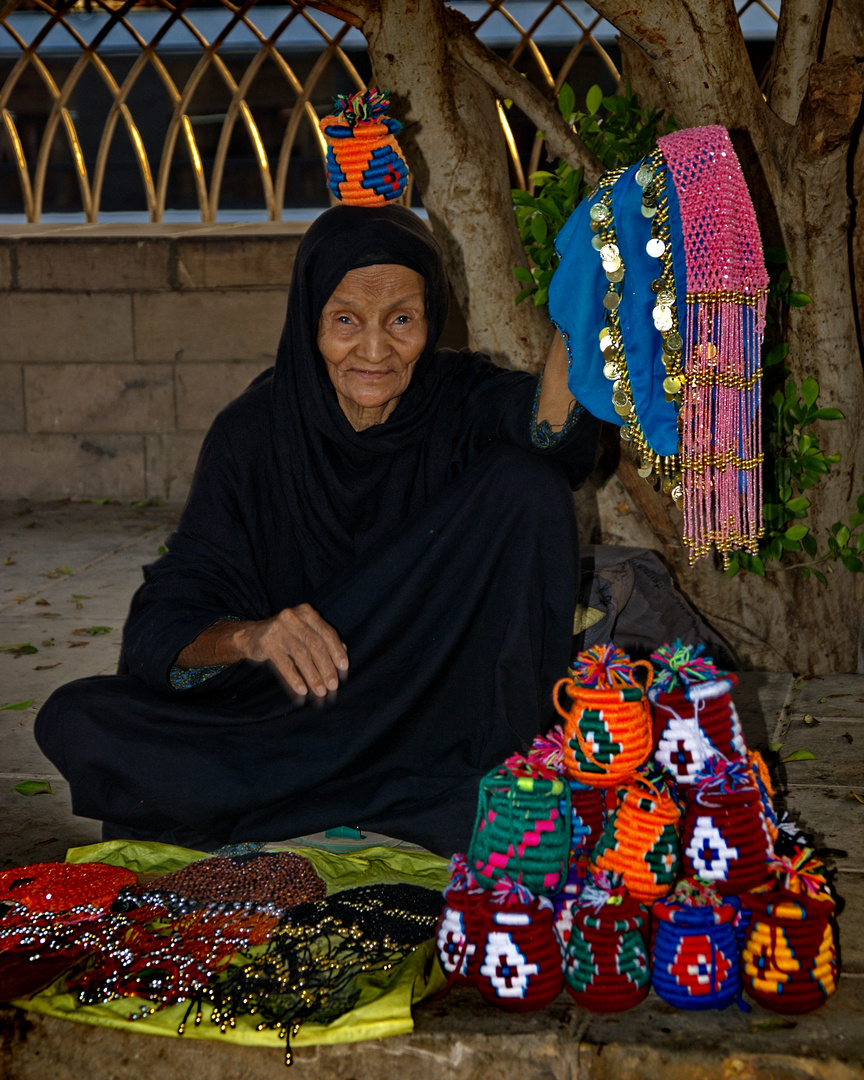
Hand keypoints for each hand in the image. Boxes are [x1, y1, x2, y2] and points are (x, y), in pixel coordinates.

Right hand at [233, 604, 348, 696]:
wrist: (251, 636)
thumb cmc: (285, 636)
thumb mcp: (304, 632)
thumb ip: (322, 639)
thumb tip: (342, 653)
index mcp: (306, 612)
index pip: (326, 632)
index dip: (336, 650)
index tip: (344, 667)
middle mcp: (293, 617)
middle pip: (315, 644)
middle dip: (326, 667)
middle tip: (333, 685)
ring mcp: (278, 629)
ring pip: (301, 655)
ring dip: (313, 676)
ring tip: (320, 691)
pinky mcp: (266, 643)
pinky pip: (284, 664)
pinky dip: (295, 678)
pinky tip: (302, 690)